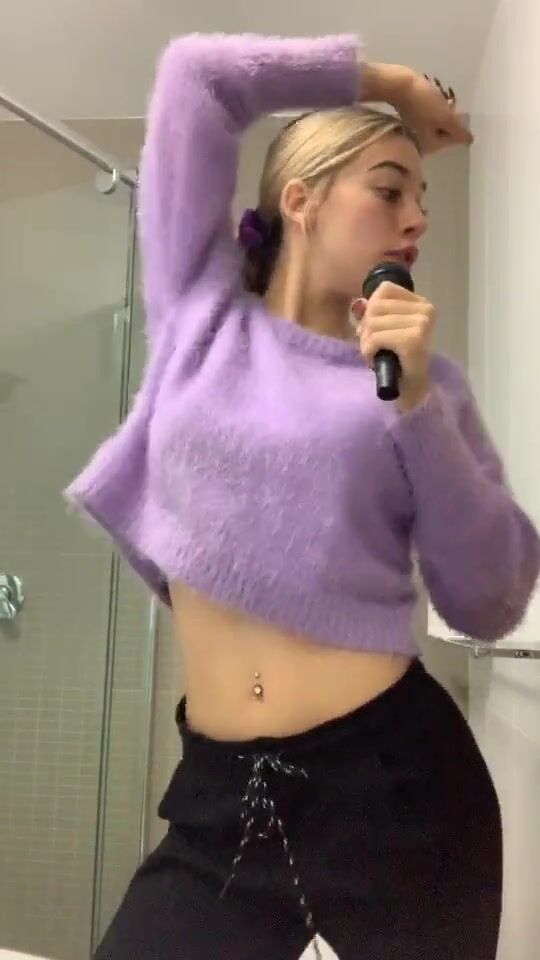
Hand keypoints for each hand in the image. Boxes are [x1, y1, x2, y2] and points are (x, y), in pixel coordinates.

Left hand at [352, 281, 434, 411]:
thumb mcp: (387, 329)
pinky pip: (375, 337)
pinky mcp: (413, 340)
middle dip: (367, 328)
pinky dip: (368, 351)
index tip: (377, 330)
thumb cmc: (398, 360)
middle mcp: (426, 310)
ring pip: (373, 322)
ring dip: (366, 341)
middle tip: (374, 346)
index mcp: (422, 304)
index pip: (385, 289)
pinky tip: (375, 360)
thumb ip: (375, 312)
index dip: (372, 309)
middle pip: (376, 305)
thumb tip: (359, 303)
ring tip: (376, 354)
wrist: (411, 391)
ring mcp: (422, 324)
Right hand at [361, 63, 472, 154]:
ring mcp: (413, 131)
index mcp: (429, 146)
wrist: (397, 84)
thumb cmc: (422, 103)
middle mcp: (420, 143)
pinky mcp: (409, 119)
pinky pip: (428, 117)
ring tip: (442, 99)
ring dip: (442, 112)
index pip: (452, 140)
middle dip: (450, 119)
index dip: (458, 126)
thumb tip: (470, 140)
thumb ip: (458, 131)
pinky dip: (433, 109)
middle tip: (450, 104)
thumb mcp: (445, 118)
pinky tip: (433, 98)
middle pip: (443, 132)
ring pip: (436, 124)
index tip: (456, 111)